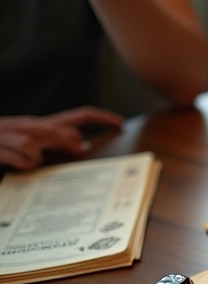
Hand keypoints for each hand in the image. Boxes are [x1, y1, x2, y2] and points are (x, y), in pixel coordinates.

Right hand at [0, 106, 121, 169]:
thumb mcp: (32, 146)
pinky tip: (23, 166)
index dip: (100, 117)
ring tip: (34, 162)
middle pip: (55, 129)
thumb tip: (80, 145)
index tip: (120, 124)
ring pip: (33, 140)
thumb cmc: (5, 148)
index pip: (76, 116)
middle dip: (67, 141)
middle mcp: (26, 125)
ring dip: (39, 153)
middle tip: (76, 152)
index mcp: (40, 126)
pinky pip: (16, 152)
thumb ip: (54, 144)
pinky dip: (23, 160)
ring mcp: (7, 134)